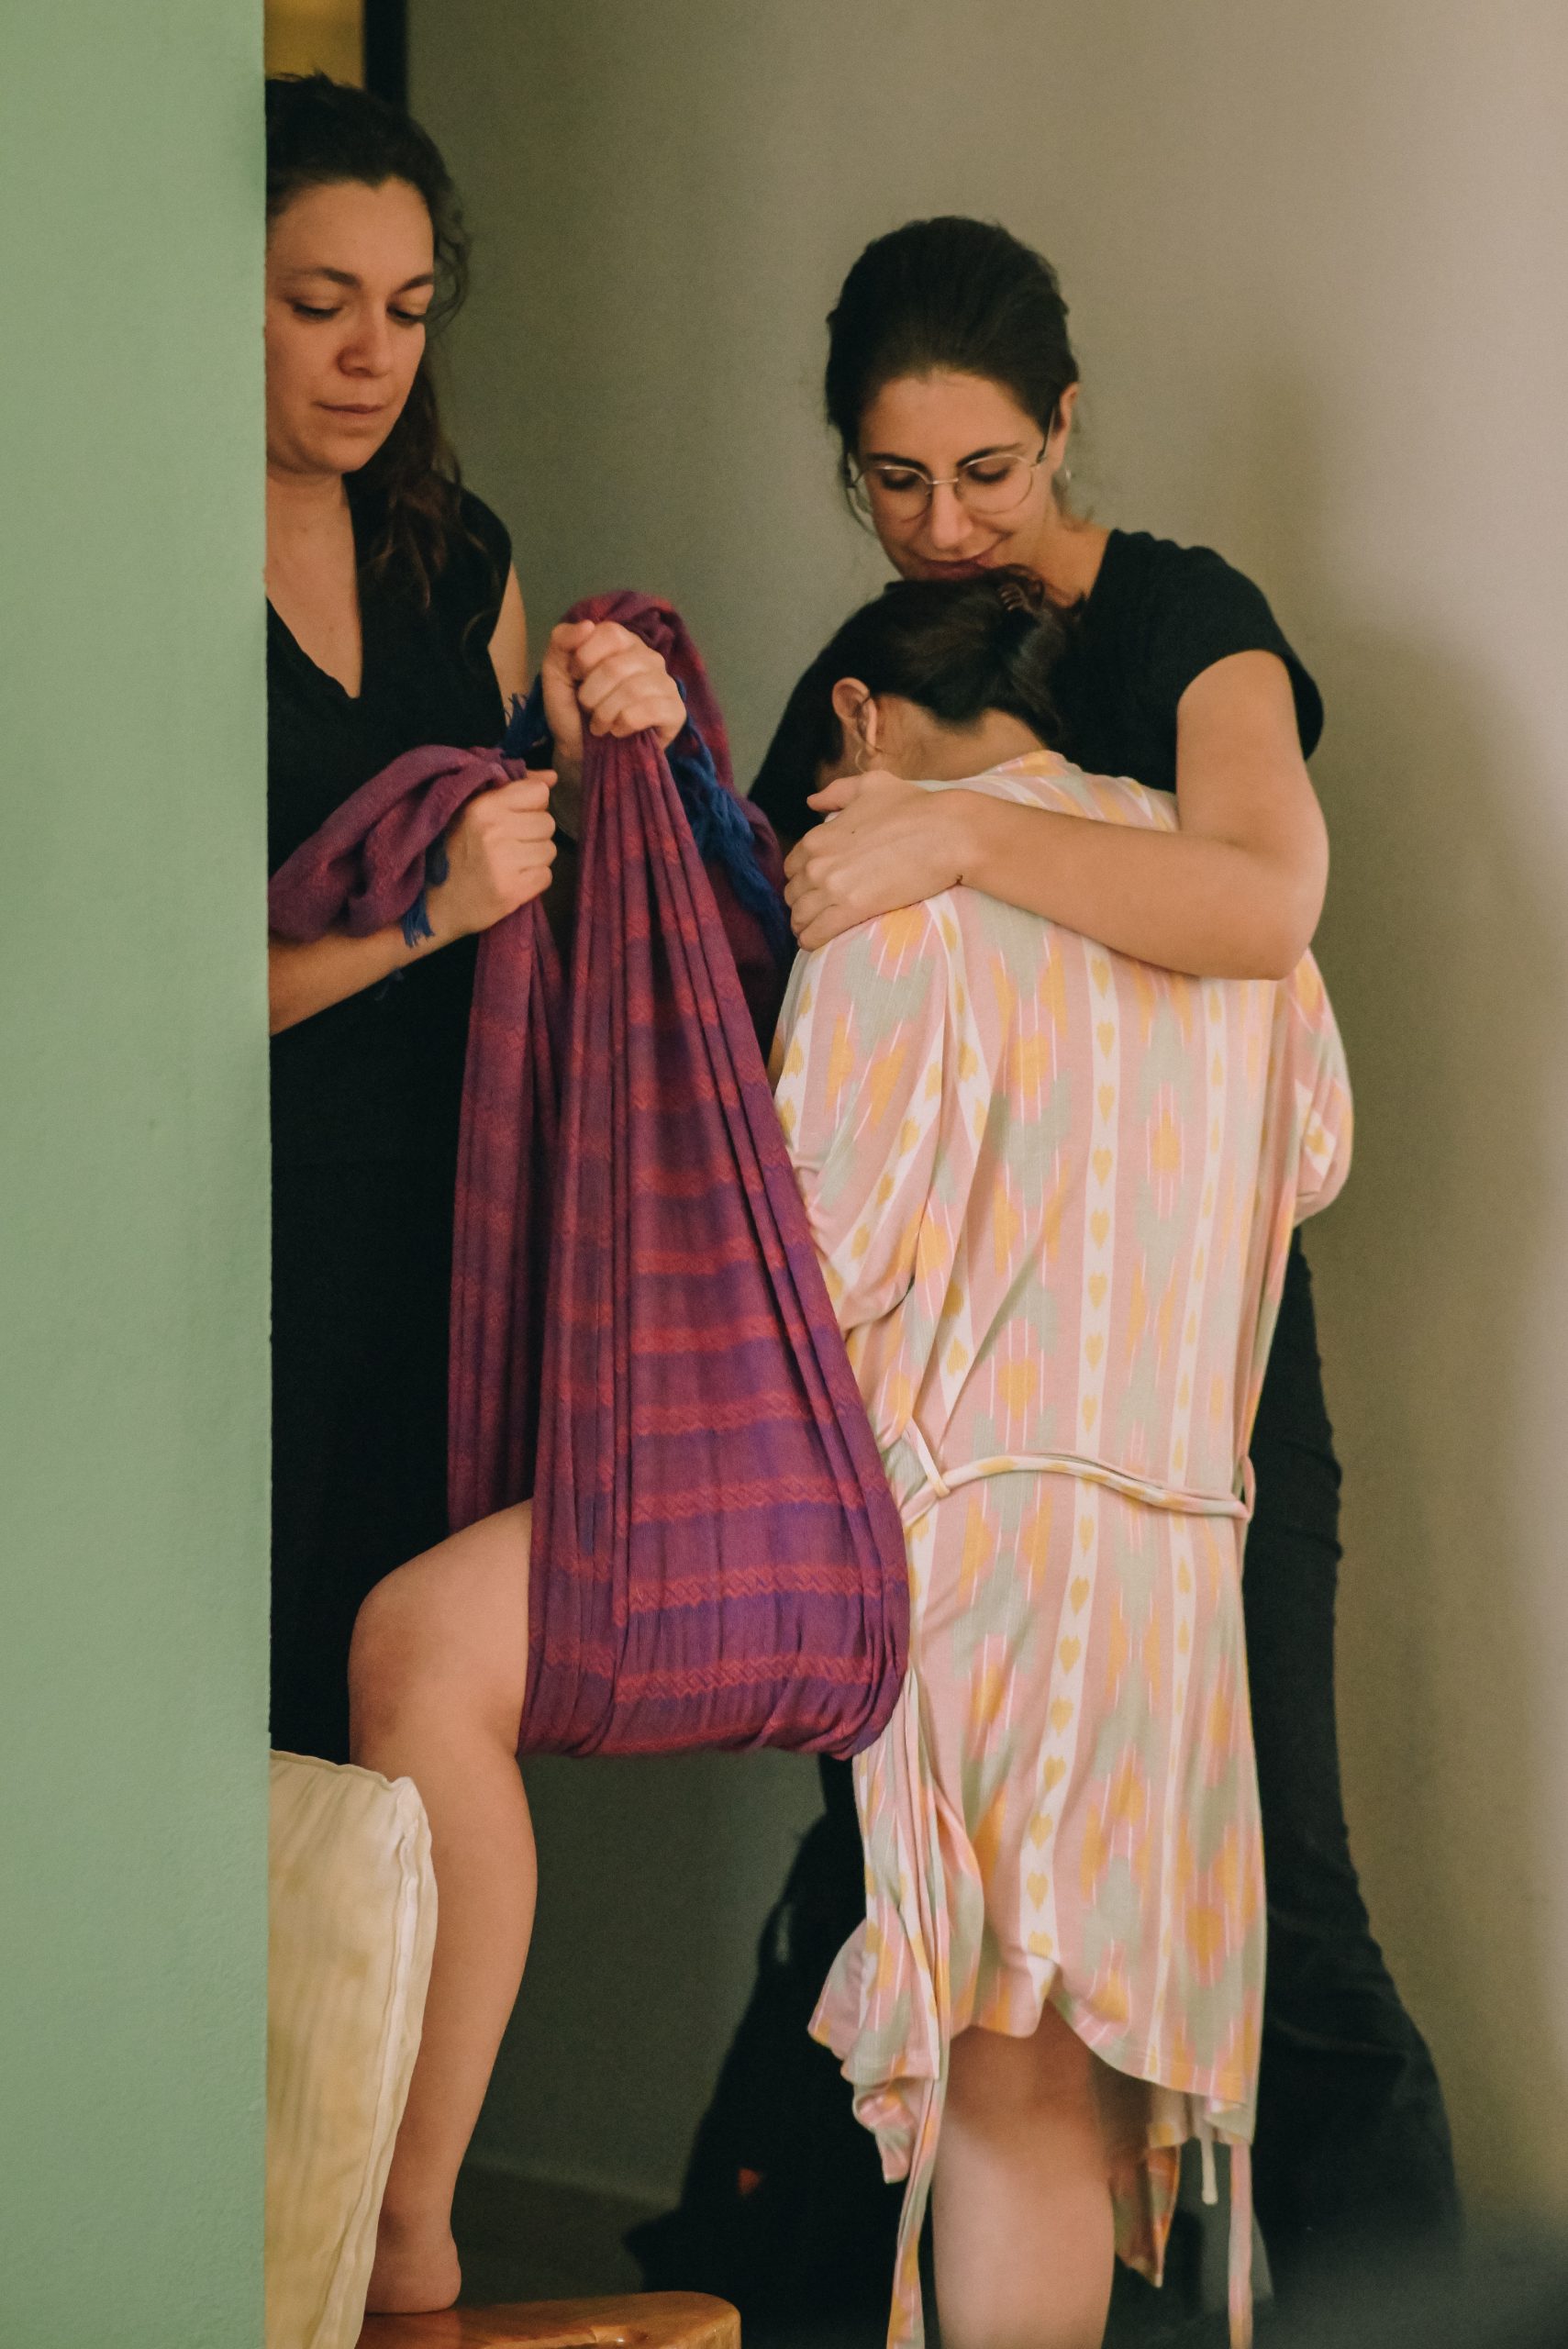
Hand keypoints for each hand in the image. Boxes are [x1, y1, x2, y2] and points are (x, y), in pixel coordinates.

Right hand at [427, 769, 556, 939]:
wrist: (434, 903)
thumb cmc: (455, 851)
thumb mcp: (473, 810)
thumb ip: (513, 789)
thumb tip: (552, 777)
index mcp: (483, 806)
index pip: (539, 793)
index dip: (532, 806)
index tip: (514, 818)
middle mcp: (493, 831)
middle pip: (547, 823)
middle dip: (534, 834)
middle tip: (510, 846)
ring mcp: (503, 862)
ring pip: (549, 850)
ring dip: (535, 858)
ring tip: (510, 863)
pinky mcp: (511, 891)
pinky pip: (546, 876)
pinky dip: (534, 880)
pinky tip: (512, 880)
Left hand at [540, 619, 686, 779]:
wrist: (581, 752)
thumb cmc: (571, 710)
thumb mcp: (555, 673)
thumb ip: (561, 642)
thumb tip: (587, 625)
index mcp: (623, 642)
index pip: (610, 633)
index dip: (585, 658)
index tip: (575, 677)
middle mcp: (649, 657)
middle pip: (617, 666)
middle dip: (591, 695)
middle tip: (587, 709)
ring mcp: (665, 684)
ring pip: (632, 690)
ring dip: (605, 713)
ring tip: (599, 724)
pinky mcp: (675, 711)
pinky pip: (650, 710)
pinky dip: (624, 724)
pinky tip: (618, 731)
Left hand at [783, 769, 969, 948]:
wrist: (946, 833)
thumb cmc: (914, 806)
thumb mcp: (870, 786)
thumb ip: (836, 793)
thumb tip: (812, 802)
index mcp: (818, 837)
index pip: (792, 866)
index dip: (801, 877)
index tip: (813, 885)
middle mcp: (818, 864)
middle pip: (793, 893)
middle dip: (801, 902)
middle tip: (815, 909)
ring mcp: (833, 888)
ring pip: (800, 916)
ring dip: (803, 923)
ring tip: (811, 929)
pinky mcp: (853, 910)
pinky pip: (816, 933)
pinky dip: (810, 940)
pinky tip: (812, 942)